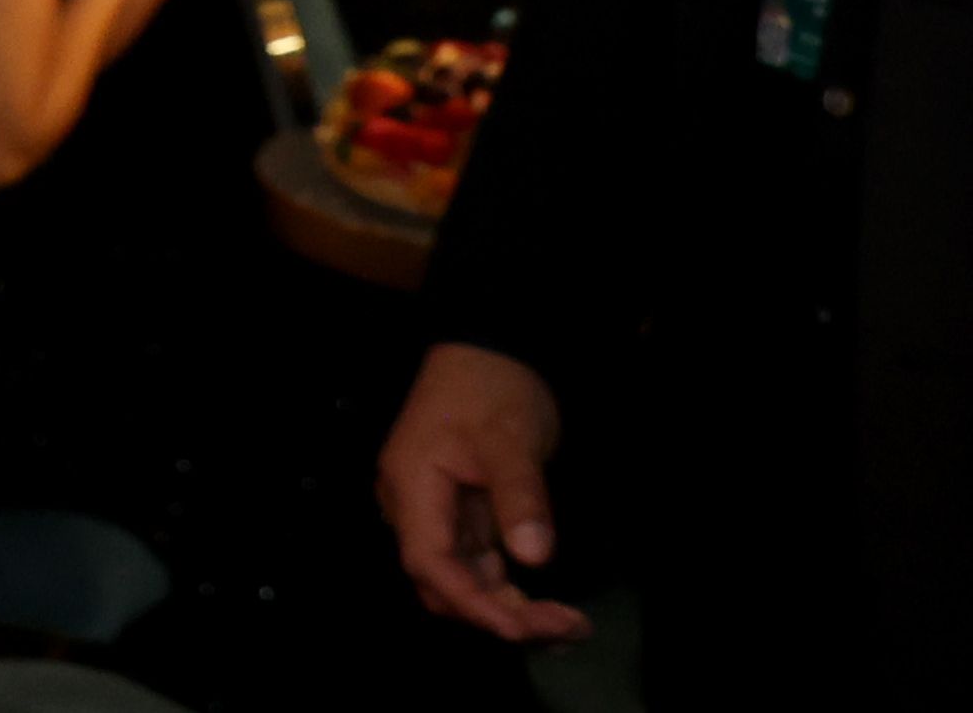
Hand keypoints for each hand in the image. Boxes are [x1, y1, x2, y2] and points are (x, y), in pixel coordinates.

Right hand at [380, 341, 586, 641]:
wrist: (486, 349)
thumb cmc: (491, 388)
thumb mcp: (512, 439)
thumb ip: (521, 497)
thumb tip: (534, 556)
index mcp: (412, 486)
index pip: (430, 561)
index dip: (473, 603)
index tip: (525, 626)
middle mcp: (411, 507)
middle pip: (440, 582)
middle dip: (497, 613)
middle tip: (565, 626)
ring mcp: (431, 512)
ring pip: (457, 579)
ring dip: (504, 606)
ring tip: (563, 621)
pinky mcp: (453, 513)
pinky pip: (470, 564)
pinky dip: (504, 587)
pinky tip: (541, 598)